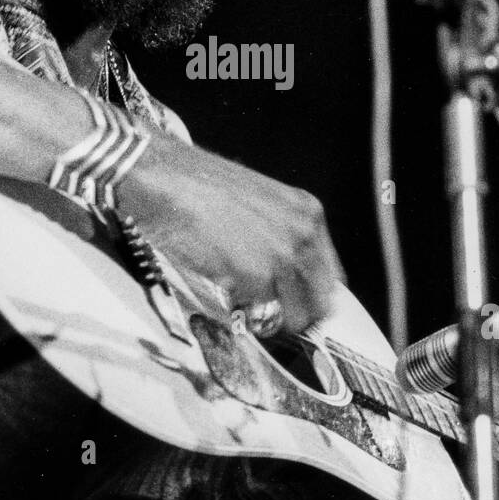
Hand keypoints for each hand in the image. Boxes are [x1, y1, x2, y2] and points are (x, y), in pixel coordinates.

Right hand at [120, 135, 343, 333]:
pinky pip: (262, 317)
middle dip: (295, 315)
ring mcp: (283, 257)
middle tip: (268, 316)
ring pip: (295, 318)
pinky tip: (227, 295)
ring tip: (244, 305)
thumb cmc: (201, 188)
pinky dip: (245, 317)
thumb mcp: (261, 205)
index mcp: (308, 214)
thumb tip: (289, 281)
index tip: (293, 308)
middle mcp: (304, 235)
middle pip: (320, 304)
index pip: (330, 279)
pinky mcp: (257, 276)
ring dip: (271, 320)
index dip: (310, 299)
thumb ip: (283, 240)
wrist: (167, 179)